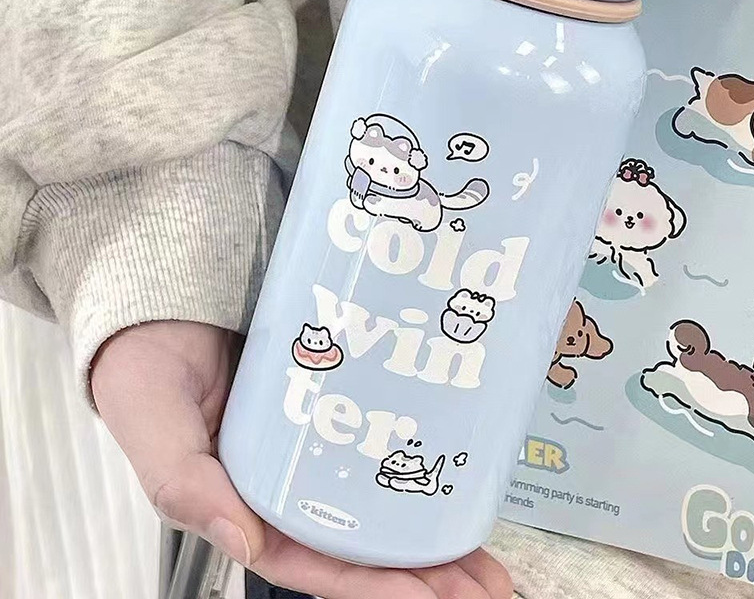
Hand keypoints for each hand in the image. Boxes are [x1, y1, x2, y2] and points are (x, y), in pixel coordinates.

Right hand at [92, 321, 512, 598]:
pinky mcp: (340, 388)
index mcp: (247, 501)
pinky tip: (461, 462)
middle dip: (424, 572)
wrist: (164, 299)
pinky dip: (421, 453)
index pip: (314, 561)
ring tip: (491, 552)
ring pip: (380, 494)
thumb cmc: (145, 365)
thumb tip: (244, 540)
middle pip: (362, 538)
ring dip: (434, 527)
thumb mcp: (153, 424)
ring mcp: (318, 435)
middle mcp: (290, 478)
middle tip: (488, 585)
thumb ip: (182, 482)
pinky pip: (382, 429)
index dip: (369, 585)